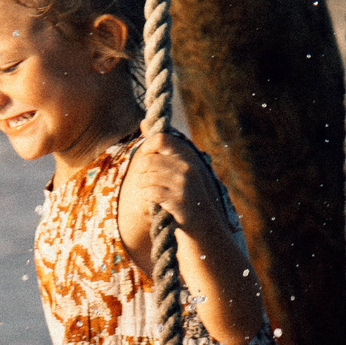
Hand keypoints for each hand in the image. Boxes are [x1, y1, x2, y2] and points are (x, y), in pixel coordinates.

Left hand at [127, 126, 225, 244]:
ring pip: (146, 177)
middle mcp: (187, 167)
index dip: (147, 148)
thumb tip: (142, 121)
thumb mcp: (178, 165)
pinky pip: (150, 192)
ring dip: (142, 185)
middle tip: (146, 179)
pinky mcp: (178, 200)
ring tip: (148, 190)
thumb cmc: (185, 192)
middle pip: (148, 160)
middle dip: (142, 171)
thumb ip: (161, 145)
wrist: (203, 223)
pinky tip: (152, 199)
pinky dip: (147, 196)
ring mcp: (183, 184)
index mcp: (187, 156)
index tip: (147, 159)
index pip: (159, 139)